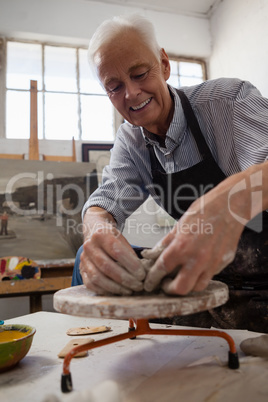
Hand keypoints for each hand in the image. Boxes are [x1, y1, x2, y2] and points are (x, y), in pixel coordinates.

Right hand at [80, 218, 144, 294]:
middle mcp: (89, 246)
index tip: (142, 274)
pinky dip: (104, 290)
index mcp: (101, 234)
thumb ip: (129, 253)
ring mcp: (83, 259)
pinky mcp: (81, 270)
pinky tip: (116, 292)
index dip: (131, 265)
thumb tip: (140, 272)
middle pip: (106, 266)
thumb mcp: (121, 238)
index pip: (116, 251)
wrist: (93, 232)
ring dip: (115, 287)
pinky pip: (91, 284)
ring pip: (97, 277)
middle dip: (125, 279)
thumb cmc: (111, 237)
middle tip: (138, 285)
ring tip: (129, 291)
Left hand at [143, 176, 248, 294]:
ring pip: (197, 287)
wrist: (230, 206)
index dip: (152, 279)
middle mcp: (197, 258)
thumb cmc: (205, 210)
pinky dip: (201, 275)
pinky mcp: (224, 263)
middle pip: (180, 288)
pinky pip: (210, 276)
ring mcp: (213, 263)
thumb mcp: (179, 225)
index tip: (149, 282)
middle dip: (169, 289)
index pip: (162, 269)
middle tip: (165, 284)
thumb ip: (166, 243)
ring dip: (187, 285)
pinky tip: (196, 268)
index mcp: (182, 246)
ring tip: (181, 277)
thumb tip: (153, 254)